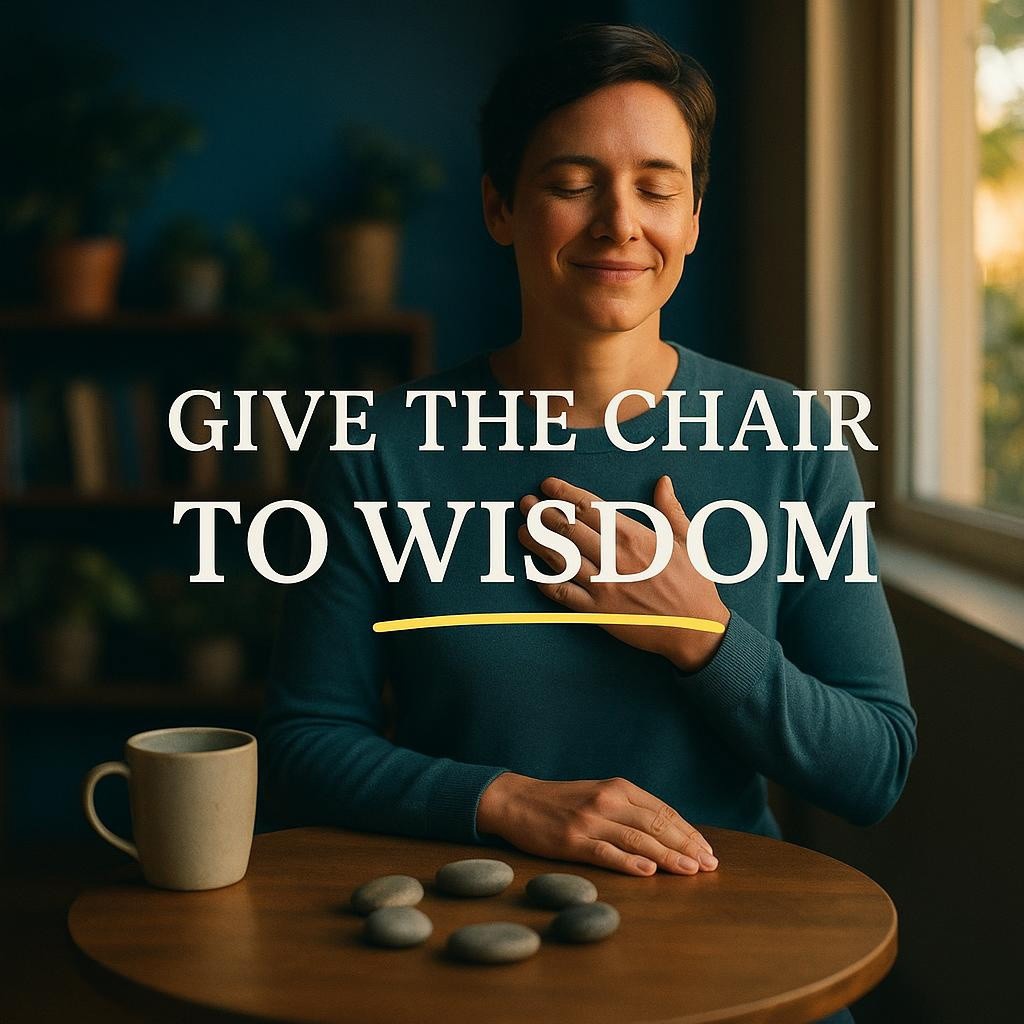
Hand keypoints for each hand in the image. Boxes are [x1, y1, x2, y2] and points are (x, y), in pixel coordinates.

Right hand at [477, 772, 717, 876]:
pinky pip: (606, 852)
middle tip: (709, 865)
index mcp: (618, 788)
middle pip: (656, 824)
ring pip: (638, 839)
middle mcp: (608, 801)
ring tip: (690, 871)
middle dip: (687, 846)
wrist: (517, 800)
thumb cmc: (562, 802)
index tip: (708, 850)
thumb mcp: (599, 795)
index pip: (662, 811)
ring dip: (668, 856)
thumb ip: (629, 809)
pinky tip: (647, 871)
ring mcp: (590, 821)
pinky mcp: (572, 841)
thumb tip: (667, 833)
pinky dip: (628, 861)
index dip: (688, 831)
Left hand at [518, 475, 730, 671]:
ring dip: (537, 542)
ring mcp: (603, 586)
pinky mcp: (597, 611)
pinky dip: (545, 582)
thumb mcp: (686, 540)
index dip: (564, 493)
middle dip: (543, 513)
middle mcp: (614, 558)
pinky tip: (533, 571)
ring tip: (522, 530)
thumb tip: (663, 482)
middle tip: (527, 504)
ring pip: (560, 558)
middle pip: (568, 529)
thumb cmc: (693, 582)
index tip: (548, 485)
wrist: (696, 628)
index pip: (590, 507)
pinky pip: (563, 594)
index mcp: (634, 536)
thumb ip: (669, 509)